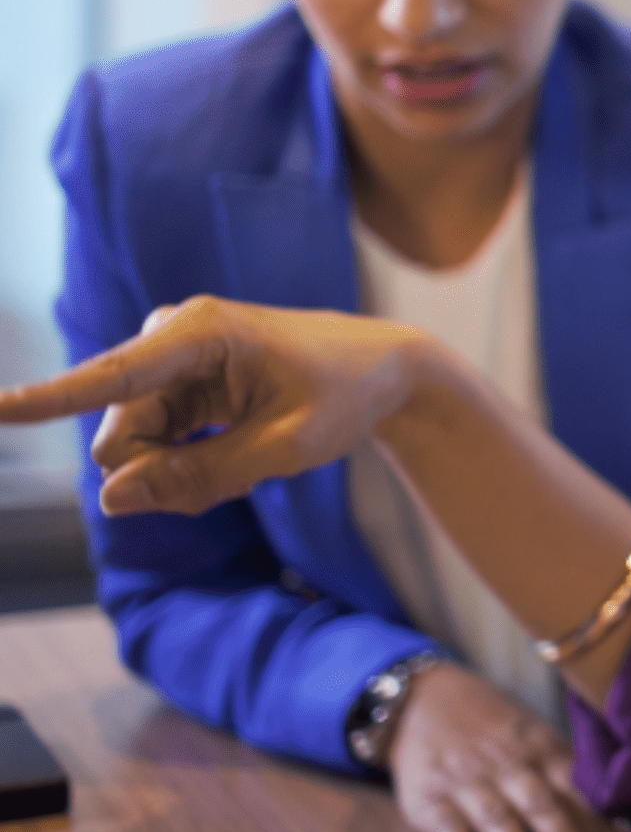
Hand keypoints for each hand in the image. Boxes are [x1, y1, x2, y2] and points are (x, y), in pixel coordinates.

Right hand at [0, 295, 428, 515]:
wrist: (384, 372)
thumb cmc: (344, 395)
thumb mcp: (286, 447)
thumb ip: (201, 476)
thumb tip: (113, 498)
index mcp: (199, 334)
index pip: (108, 377)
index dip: (45, 400)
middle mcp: (171, 338)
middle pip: (118, 438)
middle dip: (162, 474)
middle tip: (235, 481)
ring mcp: (170, 363)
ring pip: (133, 449)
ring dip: (181, 474)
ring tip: (246, 466)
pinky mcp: (177, 385)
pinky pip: (153, 447)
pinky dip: (191, 466)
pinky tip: (238, 459)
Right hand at [390, 660, 626, 831]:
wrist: (426, 699)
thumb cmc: (498, 734)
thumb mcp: (538, 744)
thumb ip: (577, 789)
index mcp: (542, 752)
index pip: (576, 791)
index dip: (599, 824)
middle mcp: (507, 766)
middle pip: (541, 805)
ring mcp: (466, 782)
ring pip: (496, 817)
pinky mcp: (427, 799)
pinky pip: (444, 824)